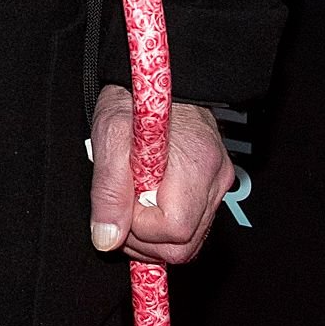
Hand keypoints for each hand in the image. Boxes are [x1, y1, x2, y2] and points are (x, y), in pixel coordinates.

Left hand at [88, 84, 231, 264]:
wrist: (157, 81)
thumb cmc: (136, 99)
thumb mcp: (110, 138)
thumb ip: (107, 192)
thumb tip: (107, 238)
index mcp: (196, 165)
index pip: (175, 230)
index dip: (140, 227)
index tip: (122, 203)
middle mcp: (215, 179)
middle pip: (185, 245)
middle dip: (145, 239)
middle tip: (123, 208)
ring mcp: (217, 185)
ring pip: (188, 241)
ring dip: (152, 233)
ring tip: (133, 200)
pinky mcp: (211, 187)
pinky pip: (190, 226)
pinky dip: (163, 224)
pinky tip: (146, 201)